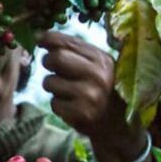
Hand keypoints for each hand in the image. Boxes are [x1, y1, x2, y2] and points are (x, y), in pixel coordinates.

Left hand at [38, 31, 146, 161]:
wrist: (120, 125)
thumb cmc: (103, 90)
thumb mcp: (98, 66)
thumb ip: (74, 51)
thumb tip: (40, 36)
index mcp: (102, 59)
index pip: (68, 42)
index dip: (49, 39)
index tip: (40, 41)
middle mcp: (97, 75)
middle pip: (55, 58)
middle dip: (48, 63)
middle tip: (54, 69)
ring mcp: (89, 95)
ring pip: (50, 82)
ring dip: (53, 87)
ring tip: (69, 92)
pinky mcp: (81, 113)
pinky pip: (53, 103)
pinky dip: (58, 105)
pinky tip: (72, 106)